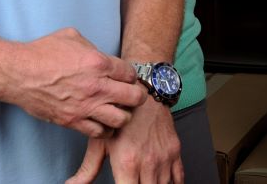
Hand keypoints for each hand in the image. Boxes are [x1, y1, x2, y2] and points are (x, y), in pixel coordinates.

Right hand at [6, 27, 146, 137]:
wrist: (18, 73)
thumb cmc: (42, 52)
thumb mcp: (73, 37)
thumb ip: (93, 47)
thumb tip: (101, 55)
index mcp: (99, 63)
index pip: (131, 74)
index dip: (131, 76)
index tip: (127, 78)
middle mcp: (96, 86)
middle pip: (134, 98)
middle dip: (136, 96)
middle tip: (131, 95)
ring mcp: (85, 106)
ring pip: (121, 119)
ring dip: (123, 115)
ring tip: (117, 110)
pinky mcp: (72, 121)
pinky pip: (98, 132)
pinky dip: (104, 128)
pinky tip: (101, 120)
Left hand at [66, 100, 182, 183]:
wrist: (144, 92)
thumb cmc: (120, 116)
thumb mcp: (99, 142)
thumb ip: (88, 169)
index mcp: (127, 163)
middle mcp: (148, 163)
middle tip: (132, 183)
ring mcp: (164, 158)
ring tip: (146, 182)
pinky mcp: (175, 151)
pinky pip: (179, 177)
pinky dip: (173, 183)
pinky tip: (165, 183)